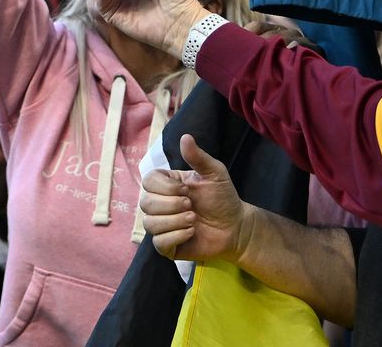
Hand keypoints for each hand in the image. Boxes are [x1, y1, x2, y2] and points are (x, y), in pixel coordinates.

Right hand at [139, 134, 248, 262]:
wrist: (236, 228)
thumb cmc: (223, 198)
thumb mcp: (214, 173)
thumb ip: (198, 157)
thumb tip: (185, 136)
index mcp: (166, 185)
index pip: (147, 182)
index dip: (164, 187)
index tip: (186, 190)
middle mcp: (159, 205)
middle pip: (146, 203)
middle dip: (171, 205)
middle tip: (191, 205)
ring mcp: (162, 226)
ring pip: (150, 223)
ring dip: (175, 221)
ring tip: (194, 220)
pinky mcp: (167, 246)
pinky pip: (159, 242)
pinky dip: (176, 236)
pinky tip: (191, 232)